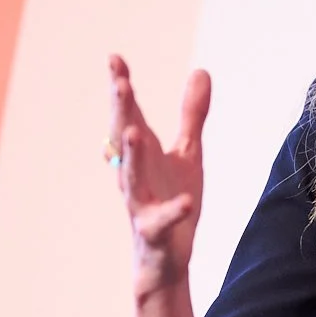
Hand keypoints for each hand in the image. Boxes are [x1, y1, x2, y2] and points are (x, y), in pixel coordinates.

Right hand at [108, 54, 209, 296]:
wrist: (167, 257)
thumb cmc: (172, 198)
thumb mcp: (189, 153)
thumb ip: (192, 114)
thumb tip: (201, 70)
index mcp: (143, 154)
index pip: (128, 115)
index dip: (121, 88)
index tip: (114, 58)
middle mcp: (135, 175)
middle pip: (124, 140)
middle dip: (122, 111)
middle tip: (121, 83)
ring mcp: (142, 204)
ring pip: (133, 179)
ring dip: (133, 155)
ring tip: (134, 131)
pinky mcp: (156, 233)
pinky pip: (163, 221)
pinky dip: (173, 212)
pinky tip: (186, 202)